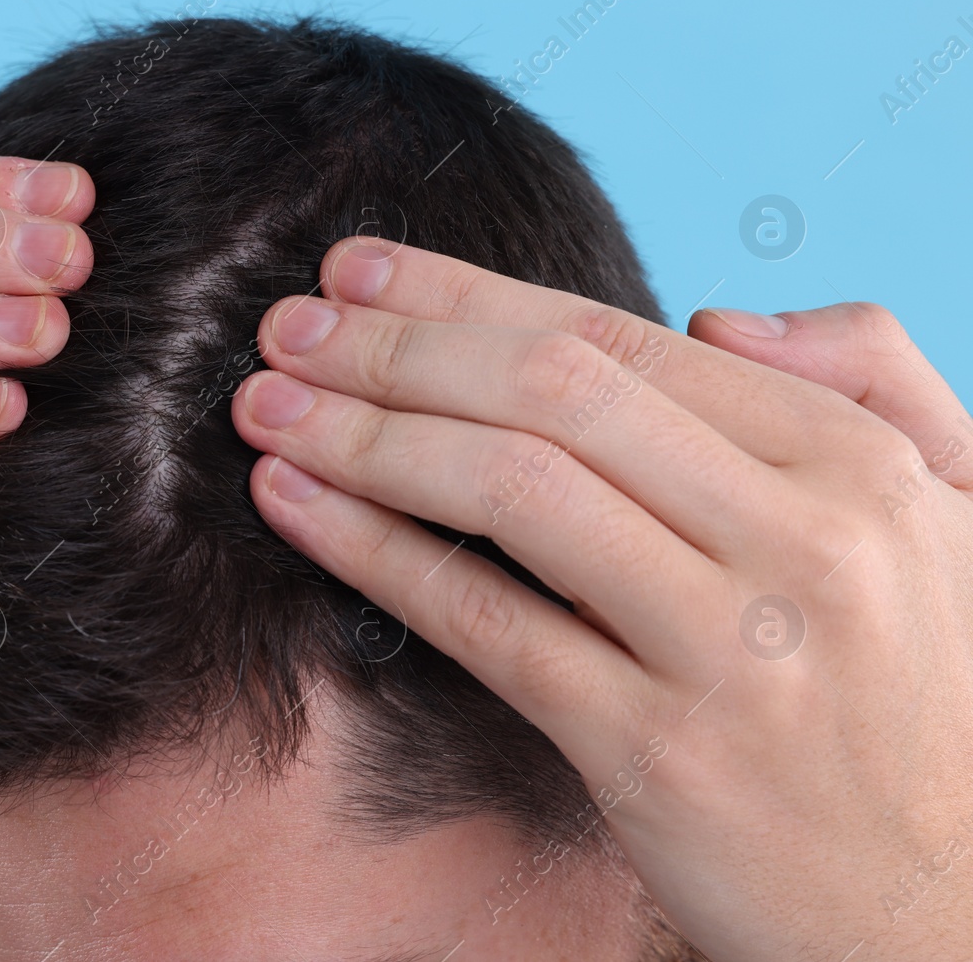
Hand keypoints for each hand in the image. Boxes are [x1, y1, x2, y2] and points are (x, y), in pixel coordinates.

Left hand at [231, 236, 972, 959]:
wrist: (951, 914)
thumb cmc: (928, 703)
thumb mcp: (954, 516)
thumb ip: (872, 384)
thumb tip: (718, 312)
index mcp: (852, 462)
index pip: (620, 340)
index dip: (466, 293)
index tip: (358, 268)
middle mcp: (801, 539)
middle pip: (552, 393)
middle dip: (392, 346)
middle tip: (282, 326)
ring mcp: (731, 650)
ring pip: (511, 491)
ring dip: (363, 434)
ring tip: (263, 409)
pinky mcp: (661, 757)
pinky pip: (490, 626)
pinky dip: (375, 553)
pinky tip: (295, 507)